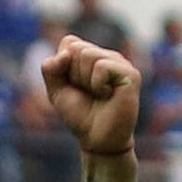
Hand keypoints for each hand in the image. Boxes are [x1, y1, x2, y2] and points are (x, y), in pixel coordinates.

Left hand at [41, 35, 139, 154]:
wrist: (96, 139)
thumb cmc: (80, 115)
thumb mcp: (56, 91)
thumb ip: (50, 69)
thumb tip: (65, 53)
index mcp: (92, 55)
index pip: (68, 42)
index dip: (63, 66)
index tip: (73, 85)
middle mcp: (107, 55)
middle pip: (77, 48)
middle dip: (74, 75)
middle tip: (87, 92)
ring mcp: (120, 63)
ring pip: (88, 55)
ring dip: (85, 81)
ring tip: (98, 94)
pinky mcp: (130, 74)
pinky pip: (102, 66)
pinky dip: (97, 85)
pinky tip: (108, 95)